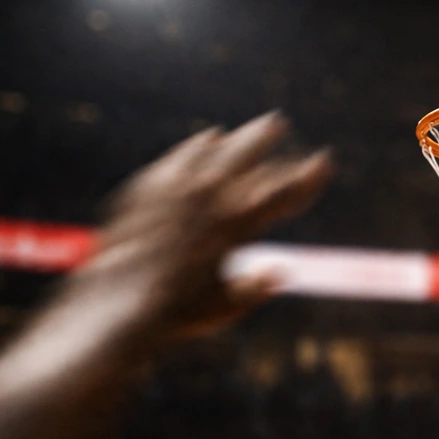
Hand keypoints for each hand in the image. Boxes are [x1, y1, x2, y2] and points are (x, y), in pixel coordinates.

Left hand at [83, 111, 330, 337]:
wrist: (114, 306)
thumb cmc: (175, 315)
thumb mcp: (223, 308)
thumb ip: (253, 288)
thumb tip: (279, 271)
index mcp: (233, 224)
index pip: (280, 192)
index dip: (305, 177)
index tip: (324, 162)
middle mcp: (204, 199)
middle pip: (241, 158)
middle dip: (262, 140)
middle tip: (278, 123)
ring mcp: (173, 191)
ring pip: (209, 153)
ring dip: (232, 140)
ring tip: (247, 130)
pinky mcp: (145, 192)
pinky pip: (177, 160)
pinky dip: (195, 148)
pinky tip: (203, 141)